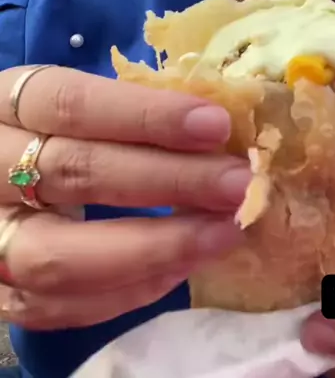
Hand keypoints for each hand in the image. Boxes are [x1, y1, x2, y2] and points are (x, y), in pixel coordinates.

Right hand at [0, 65, 250, 328]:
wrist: (1, 176)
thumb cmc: (51, 129)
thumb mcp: (76, 102)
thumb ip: (131, 108)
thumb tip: (218, 125)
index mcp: (7, 102)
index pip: (72, 104)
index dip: (146, 116)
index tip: (216, 124)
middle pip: (75, 172)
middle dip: (167, 179)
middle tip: (236, 182)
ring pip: (58, 254)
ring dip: (154, 246)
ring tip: (222, 232)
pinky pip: (57, 305)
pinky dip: (127, 289)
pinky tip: (181, 266)